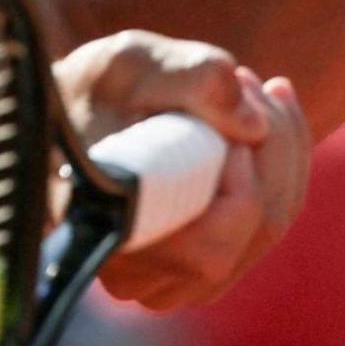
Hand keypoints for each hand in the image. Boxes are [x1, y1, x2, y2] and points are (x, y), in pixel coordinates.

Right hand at [51, 31, 311, 310]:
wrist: (62, 115)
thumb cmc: (87, 90)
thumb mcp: (127, 62)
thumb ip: (191, 76)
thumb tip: (253, 125)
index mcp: (110, 236)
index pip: (212, 246)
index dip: (246, 178)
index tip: (237, 97)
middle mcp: (139, 278)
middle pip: (253, 232)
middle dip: (275, 146)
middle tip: (252, 82)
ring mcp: (169, 283)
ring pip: (266, 231)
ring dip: (281, 155)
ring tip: (254, 91)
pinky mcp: (194, 272)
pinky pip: (262, 230)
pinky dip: (279, 173)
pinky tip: (262, 122)